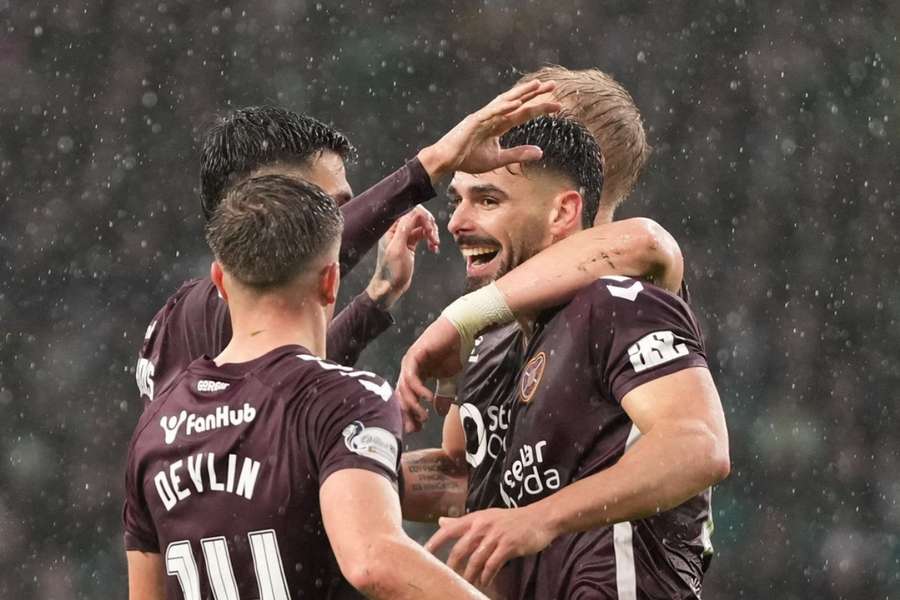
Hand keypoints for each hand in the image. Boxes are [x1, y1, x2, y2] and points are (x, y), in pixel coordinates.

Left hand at [365, 206, 438, 309]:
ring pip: (422, 226)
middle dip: (429, 225)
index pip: (408, 211)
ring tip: (435, 244)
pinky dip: (430, 240)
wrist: (391, 287)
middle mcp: (397, 229)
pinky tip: (433, 248)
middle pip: (417, 216)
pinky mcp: (411, 243)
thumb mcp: (398, 249)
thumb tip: (413, 213)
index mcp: (391, 228)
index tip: (430, 225)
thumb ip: (404, 229)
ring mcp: (404, 236)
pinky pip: (424, 235)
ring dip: (431, 233)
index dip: (422, 215)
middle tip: (434, 237)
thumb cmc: (391, 271)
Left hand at [397, 316, 466, 432]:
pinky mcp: (414, 356)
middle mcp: (410, 370)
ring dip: (412, 405)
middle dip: (408, 414)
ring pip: (404, 389)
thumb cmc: (455, 351)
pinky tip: (427, 398)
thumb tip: (440, 413)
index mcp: (417, 376)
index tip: (416, 430)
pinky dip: (417, 389)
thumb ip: (444, 395)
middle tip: (417, 428)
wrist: (461, 331)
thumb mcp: (450, 379)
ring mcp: (410, 363)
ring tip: (423, 416)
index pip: (407, 399)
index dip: (410, 415)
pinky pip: (411, 377)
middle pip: (402, 396)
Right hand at [417, 80, 561, 181]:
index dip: (540, 108)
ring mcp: (483, 117)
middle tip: (554, 85)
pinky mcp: (473, 122)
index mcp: (498, 124)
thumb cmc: (467, 159)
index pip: (523, 113)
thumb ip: (518, 154)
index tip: (558, 106)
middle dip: (535, 93)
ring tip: (537, 86)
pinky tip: (516, 103)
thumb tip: (541, 152)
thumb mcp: (497, 159)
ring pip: (505, 102)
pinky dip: (503, 107)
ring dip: (521, 93)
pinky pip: (491, 113)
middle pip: (517, 102)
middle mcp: (492, 117)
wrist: (446, 161)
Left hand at [425, 507, 555, 587]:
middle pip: (460, 549)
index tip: (424, 554)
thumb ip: (463, 522)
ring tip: (467, 584)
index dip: (435, 541)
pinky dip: (486, 576)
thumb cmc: (510, 520)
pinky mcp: (508, 546)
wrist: (540, 518)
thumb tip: (441, 521)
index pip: (449, 529)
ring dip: (470, 575)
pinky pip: (492, 565)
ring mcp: (496, 535)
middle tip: (448, 578)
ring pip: (476, 559)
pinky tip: (485, 582)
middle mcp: (483, 525)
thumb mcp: (486, 517)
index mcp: (475, 518)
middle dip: (452, 566)